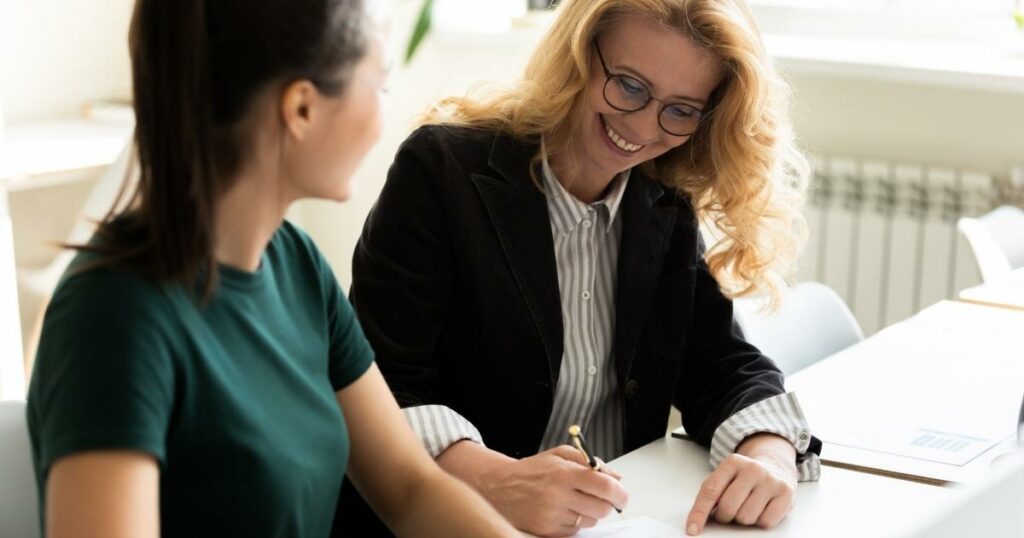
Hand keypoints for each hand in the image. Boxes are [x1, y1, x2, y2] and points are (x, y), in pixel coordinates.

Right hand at [481, 445, 628, 536]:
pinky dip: (574, 521)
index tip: (622, 495)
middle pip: (602, 508)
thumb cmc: (532, 471)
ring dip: (589, 512)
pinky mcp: (547, 531)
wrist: (500, 487)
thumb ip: (589, 462)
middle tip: (600, 497)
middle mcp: (558, 495)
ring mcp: (552, 516)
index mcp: (564, 473)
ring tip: (574, 501)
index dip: (620, 492)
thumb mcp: (559, 455)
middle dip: (606, 503)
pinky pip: (575, 530)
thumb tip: (615, 476)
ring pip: (590, 520)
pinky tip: (562, 510)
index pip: (605, 486)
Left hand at [685, 433, 797, 534]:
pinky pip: (765, 522)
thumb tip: (698, 521)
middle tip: (729, 511)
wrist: (775, 465)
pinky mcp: (786, 494)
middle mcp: (753, 469)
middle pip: (728, 507)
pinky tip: (762, 508)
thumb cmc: (744, 477)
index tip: (692, 529)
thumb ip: (712, 493)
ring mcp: (771, 480)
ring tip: (747, 506)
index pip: (710, 491)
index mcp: (732, 463)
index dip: (699, 512)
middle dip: (725, 516)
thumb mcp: (726, 476)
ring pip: (746, 518)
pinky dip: (760, 521)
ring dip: (743, 519)